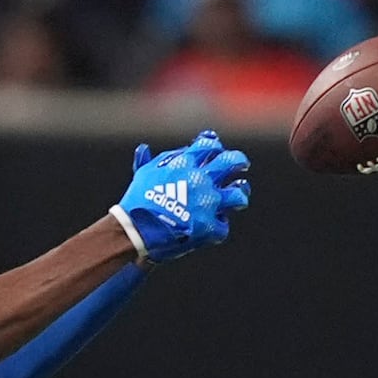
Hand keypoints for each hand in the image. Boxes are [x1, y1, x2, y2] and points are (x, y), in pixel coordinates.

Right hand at [113, 131, 250, 263]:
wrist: (136, 232)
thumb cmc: (136, 202)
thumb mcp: (142, 176)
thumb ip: (149, 161)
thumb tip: (144, 148)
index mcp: (185, 165)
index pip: (208, 146)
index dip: (215, 146)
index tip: (216, 149)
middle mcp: (200, 180)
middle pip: (230, 162)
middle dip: (238, 160)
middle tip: (242, 164)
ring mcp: (207, 204)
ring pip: (237, 195)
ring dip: (240, 194)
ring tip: (239, 199)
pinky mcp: (208, 227)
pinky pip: (222, 226)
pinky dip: (217, 227)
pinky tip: (213, 227)